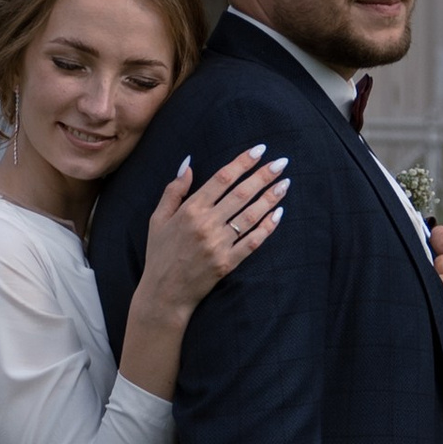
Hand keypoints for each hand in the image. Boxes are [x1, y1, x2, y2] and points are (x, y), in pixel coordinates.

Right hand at [141, 143, 291, 323]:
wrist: (163, 293)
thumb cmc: (159, 254)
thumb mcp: (157, 219)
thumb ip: (173, 191)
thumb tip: (187, 165)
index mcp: (189, 210)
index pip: (222, 178)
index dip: (242, 162)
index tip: (259, 150)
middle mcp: (206, 224)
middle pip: (241, 193)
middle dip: (263, 175)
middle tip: (281, 162)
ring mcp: (218, 244)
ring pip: (251, 215)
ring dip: (270, 198)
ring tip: (285, 183)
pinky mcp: (227, 263)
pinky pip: (253, 242)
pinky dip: (267, 227)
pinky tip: (278, 214)